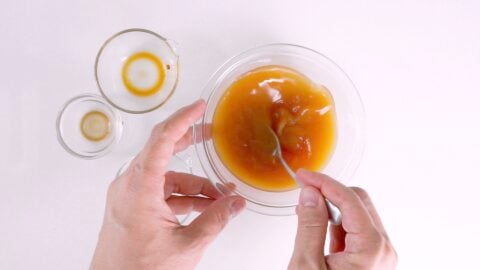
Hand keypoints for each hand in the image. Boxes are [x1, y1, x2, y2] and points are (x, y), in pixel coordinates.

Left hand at [90, 100, 245, 269]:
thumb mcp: (186, 244)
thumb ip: (215, 219)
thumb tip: (235, 203)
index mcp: (139, 187)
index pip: (161, 140)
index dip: (182, 119)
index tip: (198, 107)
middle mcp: (129, 186)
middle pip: (162, 152)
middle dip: (190, 144)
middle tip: (210, 133)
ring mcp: (128, 196)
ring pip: (166, 177)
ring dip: (194, 184)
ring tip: (220, 197)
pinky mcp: (131, 208)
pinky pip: (160, 192)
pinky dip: (182, 196)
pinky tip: (204, 207)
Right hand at [288, 169, 396, 269]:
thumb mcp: (308, 265)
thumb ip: (310, 227)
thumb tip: (310, 195)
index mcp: (372, 249)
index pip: (349, 199)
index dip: (323, 183)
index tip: (304, 177)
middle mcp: (382, 250)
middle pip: (358, 201)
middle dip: (329, 193)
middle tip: (305, 190)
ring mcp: (378, 256)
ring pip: (356, 214)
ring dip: (331, 208)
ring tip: (306, 212)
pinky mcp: (370, 260)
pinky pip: (354, 231)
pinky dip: (334, 224)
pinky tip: (316, 227)